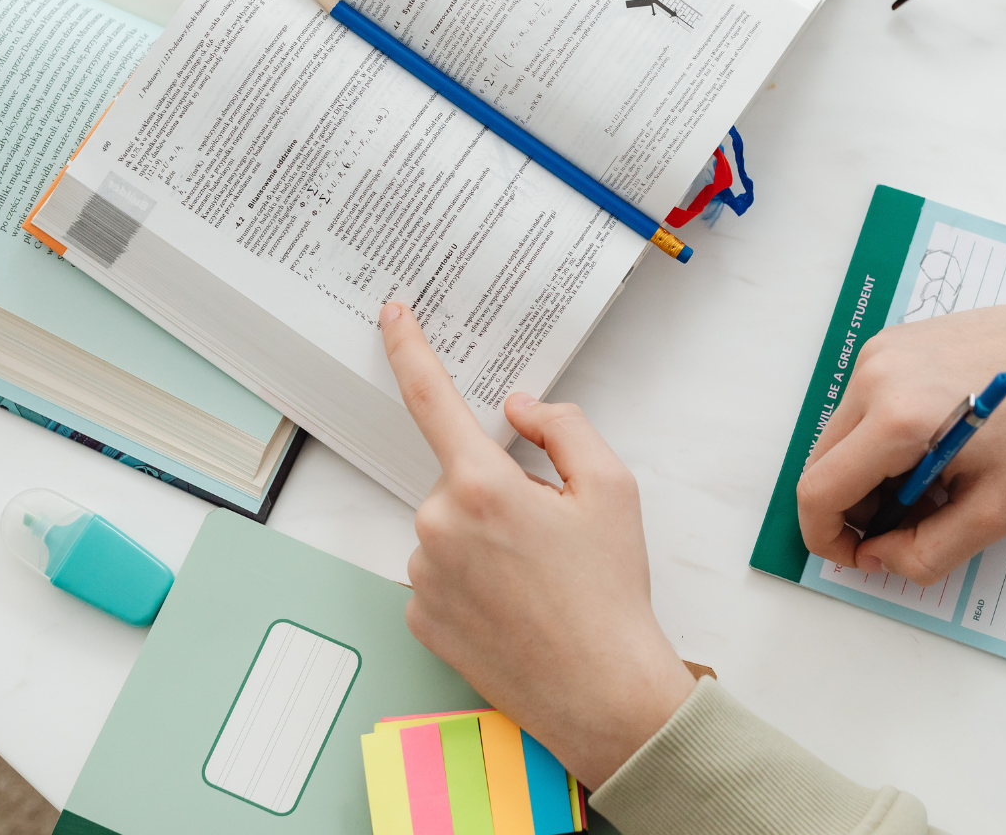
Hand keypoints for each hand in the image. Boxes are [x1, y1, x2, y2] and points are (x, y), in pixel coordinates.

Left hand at [380, 302, 696, 788]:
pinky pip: (439, 574)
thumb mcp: (612, 488)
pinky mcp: (418, 618)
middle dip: (499, 491)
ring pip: (448, 528)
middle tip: (552, 535)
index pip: (431, 398)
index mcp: (482, 486)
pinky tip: (512, 605)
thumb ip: (562, 426)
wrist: (601, 691)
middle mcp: (437, 527)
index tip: (393, 314)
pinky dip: (470, 578)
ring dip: (484, 537)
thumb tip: (517, 408)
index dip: (408, 348)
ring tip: (538, 580)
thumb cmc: (611, 591)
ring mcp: (421, 576)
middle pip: (460, 478)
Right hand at [796, 283, 1005, 585]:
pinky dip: (880, 438)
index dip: (828, 538)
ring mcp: (877, 353)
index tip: (860, 555)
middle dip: (853, 508)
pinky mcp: (889, 342)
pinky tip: (931, 444)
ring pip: (838, 437)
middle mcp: (874, 377)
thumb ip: (927, 552)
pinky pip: (859, 405)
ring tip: (930, 480)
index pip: (820, 492)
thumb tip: (878, 556)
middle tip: (908, 521)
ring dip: (868, 473)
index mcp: (896, 420)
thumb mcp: (995, 510)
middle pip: (821, 465)